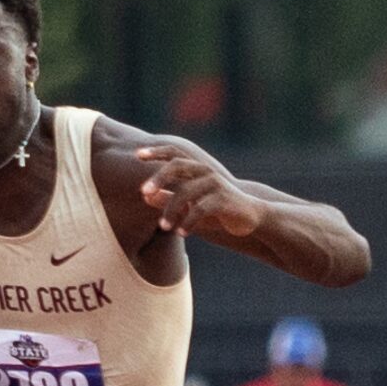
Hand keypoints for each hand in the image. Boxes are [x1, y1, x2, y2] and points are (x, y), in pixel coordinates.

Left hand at [137, 147, 262, 237]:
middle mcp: (205, 171)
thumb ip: (168, 199)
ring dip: (170, 210)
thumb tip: (146, 196)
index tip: (137, 155)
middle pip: (177, 165)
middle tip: (143, 192)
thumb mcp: (189, 205)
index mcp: (195, 169)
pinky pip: (200, 208)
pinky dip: (188, 222)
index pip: (174, 154)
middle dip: (159, 177)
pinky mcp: (224, 199)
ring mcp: (215, 183)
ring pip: (185, 191)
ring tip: (163, 227)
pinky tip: (182, 233)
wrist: (249, 218)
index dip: (156, 152)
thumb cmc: (215, 210)